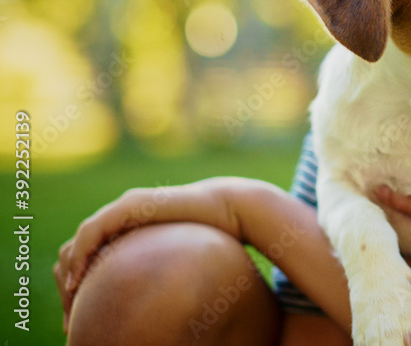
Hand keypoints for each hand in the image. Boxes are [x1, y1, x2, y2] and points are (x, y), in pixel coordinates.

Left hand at [53, 180, 236, 330]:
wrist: (231, 210)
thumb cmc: (213, 237)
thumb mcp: (176, 262)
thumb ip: (157, 274)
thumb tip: (157, 311)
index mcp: (128, 231)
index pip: (88, 256)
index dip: (78, 282)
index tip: (78, 315)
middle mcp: (121, 217)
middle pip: (76, 250)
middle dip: (68, 282)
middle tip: (70, 316)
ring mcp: (124, 209)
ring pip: (78, 241)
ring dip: (68, 270)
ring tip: (71, 298)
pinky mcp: (130, 206)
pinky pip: (92, 231)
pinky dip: (80, 254)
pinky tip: (79, 279)